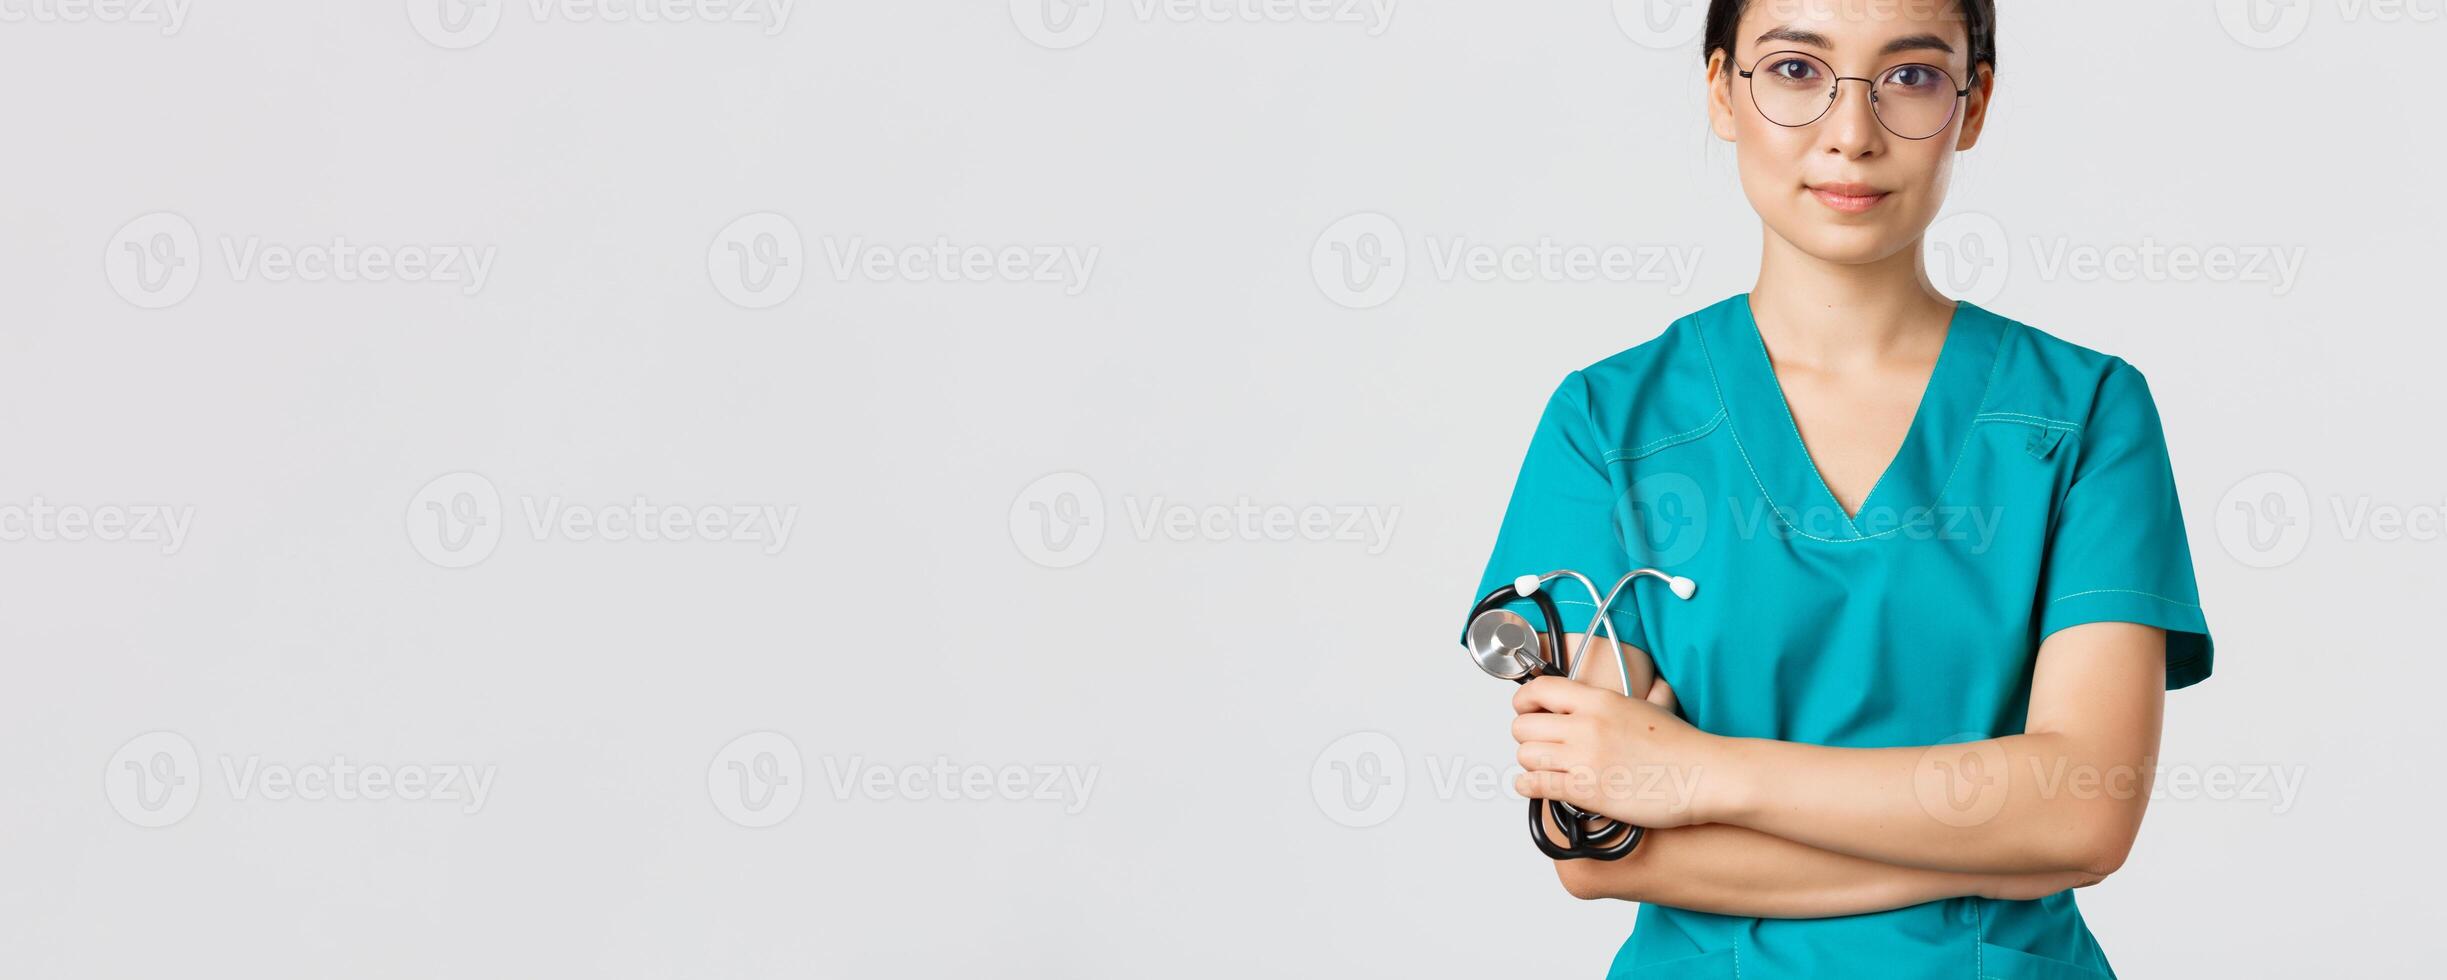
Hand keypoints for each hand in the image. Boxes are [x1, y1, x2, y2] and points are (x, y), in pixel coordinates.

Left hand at [1511, 674, 1721, 829]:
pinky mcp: (1586, 791)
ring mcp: (1584, 758)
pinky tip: (1534, 786)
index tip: (1526, 709)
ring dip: (1529, 762)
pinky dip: (1529, 786)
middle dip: (1526, 736)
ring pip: (1526, 755)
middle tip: (1538, 743)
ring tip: (1542, 766)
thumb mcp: (1648, 704)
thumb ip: (1621, 697)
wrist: (1703, 775)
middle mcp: (1586, 725)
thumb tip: (1629, 687)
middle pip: (1523, 726)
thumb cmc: (1681, 746)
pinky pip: (1537, 785)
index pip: (1538, 689)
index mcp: (1598, 701)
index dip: (1524, 701)